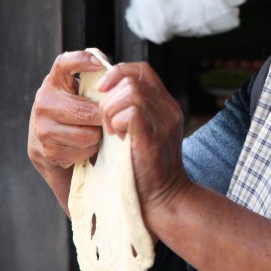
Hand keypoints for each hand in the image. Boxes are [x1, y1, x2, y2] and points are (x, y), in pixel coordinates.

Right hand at [28, 50, 105, 213]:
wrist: (51, 155)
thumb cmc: (73, 120)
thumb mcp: (78, 96)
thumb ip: (92, 82)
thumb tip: (116, 69)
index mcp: (53, 83)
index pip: (64, 63)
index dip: (83, 61)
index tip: (101, 64)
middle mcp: (43, 102)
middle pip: (88, 111)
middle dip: (103, 119)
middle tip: (105, 122)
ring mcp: (41, 128)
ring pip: (88, 134)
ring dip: (96, 137)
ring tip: (91, 134)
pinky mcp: (46, 151)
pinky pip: (83, 150)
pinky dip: (88, 152)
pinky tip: (81, 148)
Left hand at [95, 62, 188, 222]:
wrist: (163, 200)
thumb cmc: (144, 169)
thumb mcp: (141, 132)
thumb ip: (130, 111)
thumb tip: (102, 94)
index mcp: (165, 104)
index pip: (141, 70)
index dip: (118, 72)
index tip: (102, 90)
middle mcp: (168, 109)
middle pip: (132, 79)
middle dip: (110, 97)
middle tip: (107, 122)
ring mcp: (163, 122)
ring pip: (130, 93)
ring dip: (111, 110)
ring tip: (111, 131)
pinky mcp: (153, 136)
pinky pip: (131, 112)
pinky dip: (116, 122)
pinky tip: (116, 138)